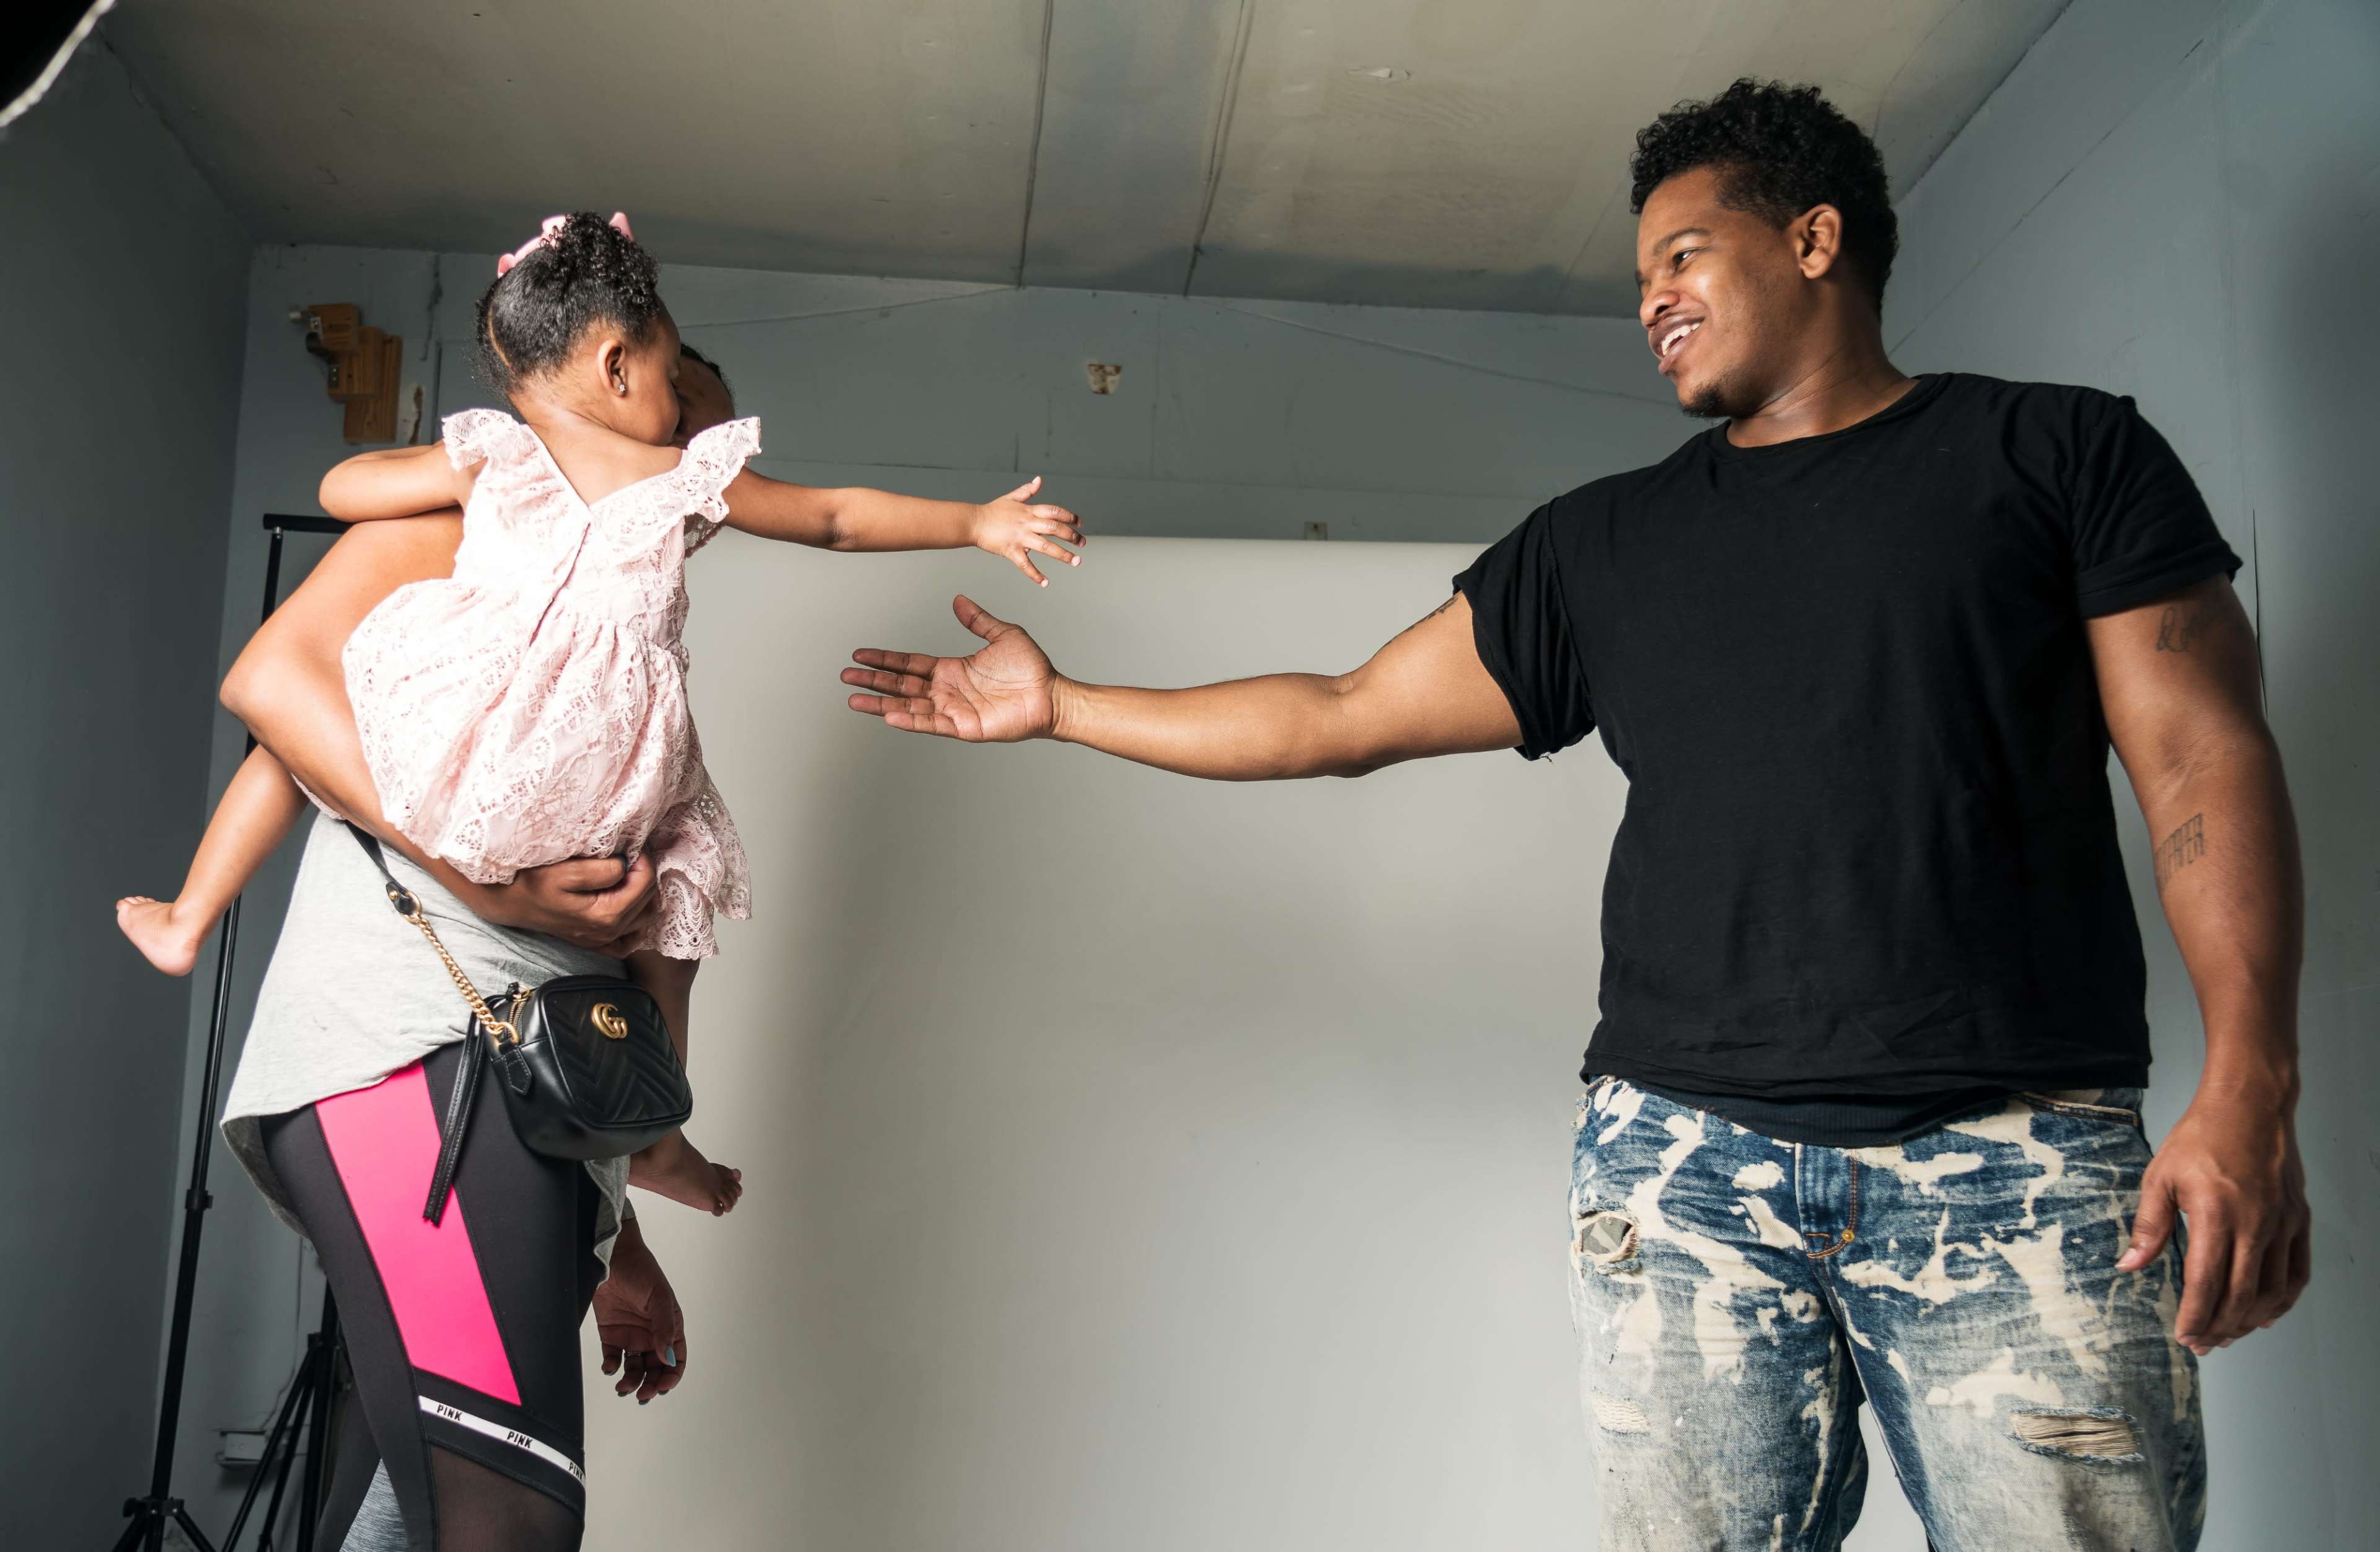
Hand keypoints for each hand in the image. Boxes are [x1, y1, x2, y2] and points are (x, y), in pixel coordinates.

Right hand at [464, 853, 658, 954]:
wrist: (509, 902)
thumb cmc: (534, 883)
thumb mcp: (566, 871)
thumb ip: (602, 870)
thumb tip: (626, 865)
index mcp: (606, 915)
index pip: (645, 883)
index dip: (644, 860)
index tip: (634, 845)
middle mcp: (609, 932)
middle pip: (649, 899)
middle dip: (645, 873)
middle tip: (632, 855)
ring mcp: (603, 940)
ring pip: (645, 917)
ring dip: (644, 894)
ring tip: (630, 875)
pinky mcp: (596, 942)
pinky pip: (629, 942)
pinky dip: (636, 924)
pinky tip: (629, 906)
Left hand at [594, 1218, 686, 1403]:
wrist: (610, 1258)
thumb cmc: (641, 1270)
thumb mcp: (659, 1298)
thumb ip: (664, 1328)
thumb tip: (666, 1358)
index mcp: (669, 1326)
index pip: (675, 1359)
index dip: (672, 1376)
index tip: (662, 1386)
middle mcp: (651, 1334)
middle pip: (655, 1369)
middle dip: (650, 1385)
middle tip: (642, 1395)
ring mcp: (630, 1335)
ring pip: (634, 1369)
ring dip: (631, 1381)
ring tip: (622, 1387)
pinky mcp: (610, 1334)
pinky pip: (612, 1358)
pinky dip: (611, 1367)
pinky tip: (610, 1367)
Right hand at [843, 595, 1062, 741]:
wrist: (1052, 694)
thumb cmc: (1032, 669)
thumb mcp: (1003, 634)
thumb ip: (978, 620)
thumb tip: (958, 600)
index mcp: (951, 669)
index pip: (909, 663)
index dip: (885, 658)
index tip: (861, 653)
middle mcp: (947, 690)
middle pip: (901, 684)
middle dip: (873, 680)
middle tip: (846, 675)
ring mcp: (953, 710)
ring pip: (909, 706)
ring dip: (881, 703)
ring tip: (855, 700)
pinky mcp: (964, 727)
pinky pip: (931, 723)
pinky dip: (910, 720)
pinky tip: (889, 714)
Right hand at [972, 476, 1083, 586]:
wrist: (973, 522)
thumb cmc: (992, 511)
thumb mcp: (1011, 497)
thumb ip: (1027, 491)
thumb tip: (1039, 480)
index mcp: (1029, 510)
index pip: (1055, 511)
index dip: (1070, 516)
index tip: (1080, 523)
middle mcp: (1027, 523)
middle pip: (1055, 528)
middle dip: (1072, 536)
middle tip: (1083, 544)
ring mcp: (1020, 537)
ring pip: (1046, 547)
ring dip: (1063, 555)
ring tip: (1076, 561)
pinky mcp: (1010, 550)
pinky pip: (1025, 565)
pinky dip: (1035, 575)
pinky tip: (1045, 582)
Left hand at [2118, 1087, 2310, 1354]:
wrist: (2250, 1105)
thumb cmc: (2202, 1137)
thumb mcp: (2161, 1176)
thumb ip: (2149, 1226)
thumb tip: (2129, 1266)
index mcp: (2216, 1214)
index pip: (2206, 1282)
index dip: (2196, 1316)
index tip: (2185, 1337)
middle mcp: (2255, 1225)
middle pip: (2241, 1295)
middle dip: (2220, 1327)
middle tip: (2203, 1346)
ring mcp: (2282, 1224)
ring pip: (2272, 1290)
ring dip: (2250, 1320)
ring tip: (2228, 1335)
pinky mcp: (2299, 1220)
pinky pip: (2297, 1272)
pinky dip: (2283, 1300)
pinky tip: (2266, 1314)